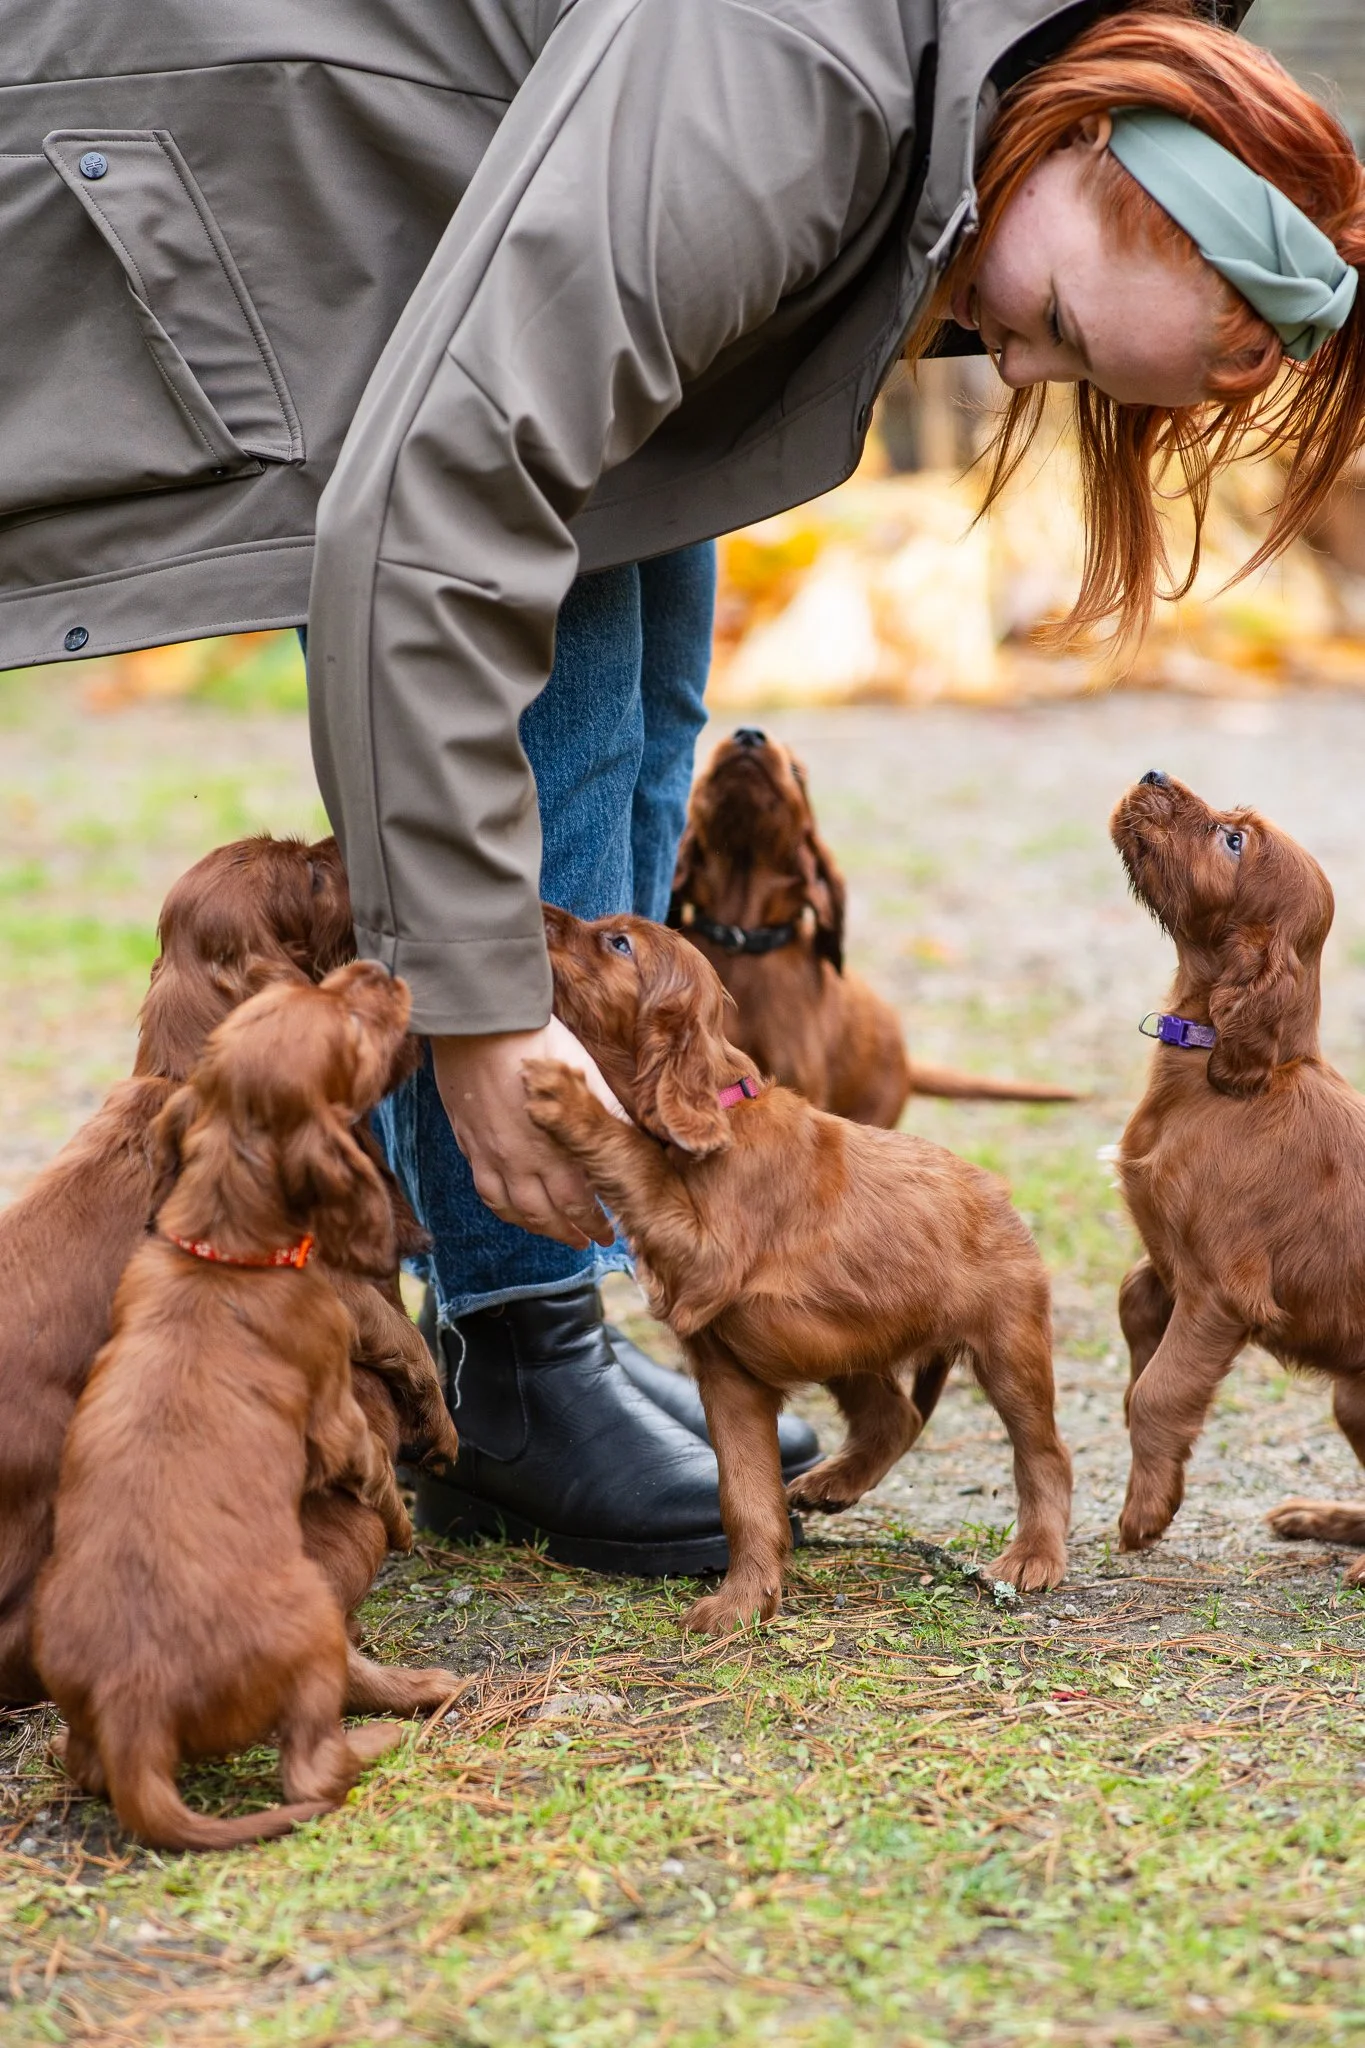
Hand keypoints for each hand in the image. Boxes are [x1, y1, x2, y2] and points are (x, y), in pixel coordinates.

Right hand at [430, 1018, 623, 1247]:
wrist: (481, 1024)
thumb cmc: (538, 1040)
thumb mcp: (585, 1073)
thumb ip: (603, 1110)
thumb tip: (632, 1132)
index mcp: (558, 1145)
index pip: (580, 1201)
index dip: (595, 1223)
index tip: (608, 1235)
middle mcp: (525, 1160)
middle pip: (548, 1215)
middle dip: (570, 1233)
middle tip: (585, 1244)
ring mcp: (494, 1155)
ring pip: (516, 1210)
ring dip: (537, 1229)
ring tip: (553, 1234)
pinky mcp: (471, 1145)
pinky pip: (487, 1191)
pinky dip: (503, 1209)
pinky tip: (513, 1211)